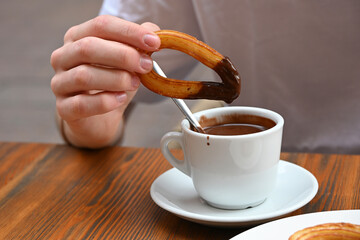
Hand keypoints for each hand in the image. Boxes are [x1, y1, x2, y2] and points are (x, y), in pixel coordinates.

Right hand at [50, 15, 159, 147]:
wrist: (99, 119)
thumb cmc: (111, 86)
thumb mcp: (128, 63)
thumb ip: (138, 45)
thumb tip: (154, 30)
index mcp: (78, 37)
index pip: (101, 26)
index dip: (129, 32)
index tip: (154, 42)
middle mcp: (63, 57)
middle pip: (88, 47)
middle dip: (123, 55)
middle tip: (146, 65)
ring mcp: (59, 83)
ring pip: (84, 76)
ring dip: (116, 79)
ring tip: (134, 84)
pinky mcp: (63, 108)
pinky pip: (82, 104)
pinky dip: (105, 101)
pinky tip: (121, 99)